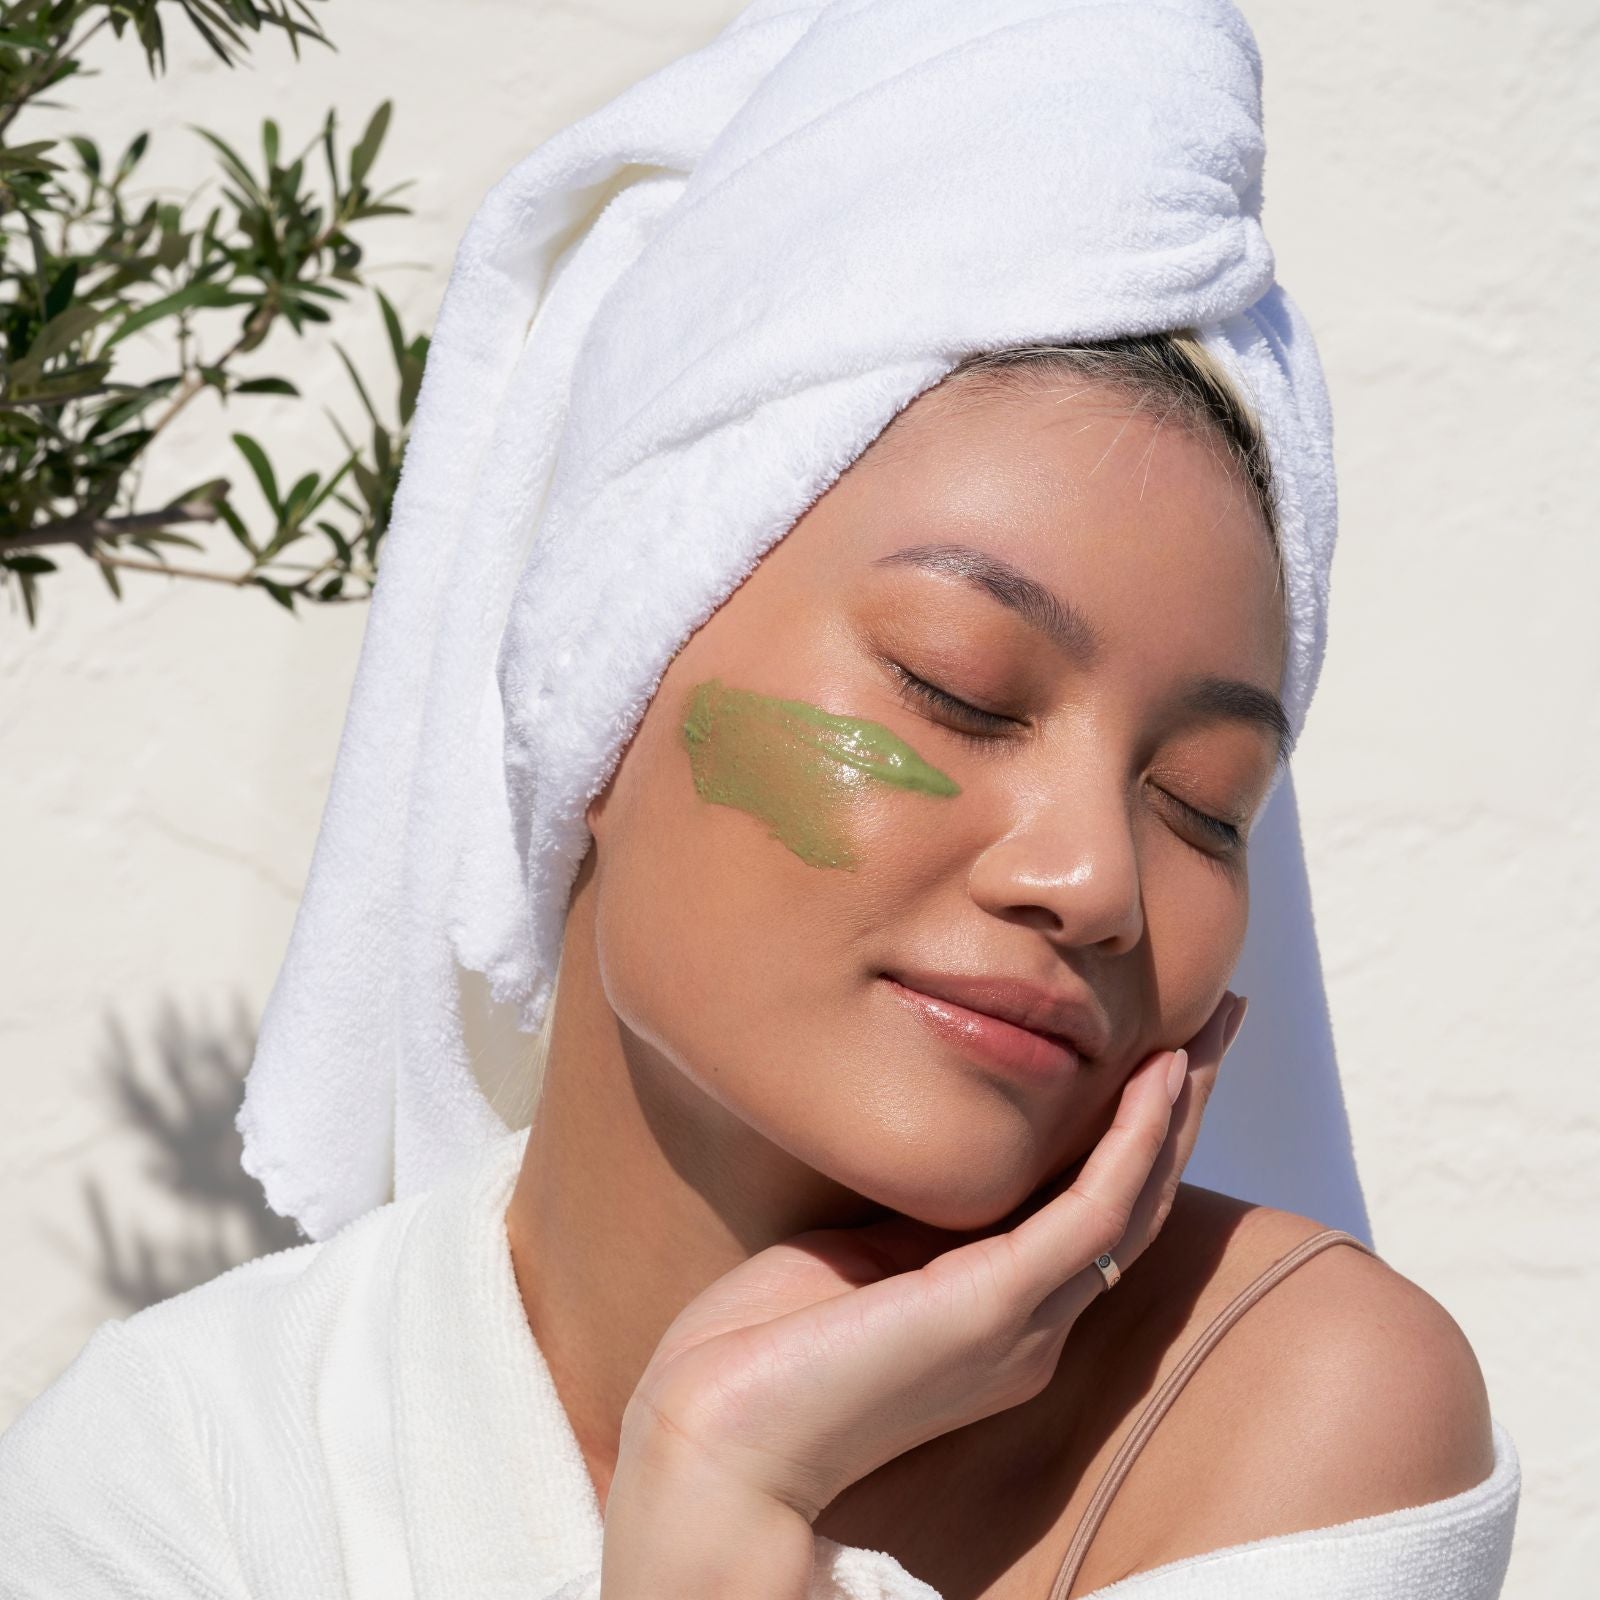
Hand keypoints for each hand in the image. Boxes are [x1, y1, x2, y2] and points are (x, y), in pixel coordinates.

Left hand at [615, 990, 1248, 1524]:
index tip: (1161, 1049)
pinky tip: (1155, 1081)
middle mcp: (1033, 1323)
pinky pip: (1094, 1213)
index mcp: (1000, 1314)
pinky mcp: (1001, 1306)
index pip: (1094, 1207)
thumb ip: (918, 1216)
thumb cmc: (763, 1351)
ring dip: (1178, 1111)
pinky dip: (1132, 1142)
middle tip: (1224, 1022)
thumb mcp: (859, 1256)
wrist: (715, 1439)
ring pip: (1135, 1201)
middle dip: (1183, 1107)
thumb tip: (943, 1143)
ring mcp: (1025, 1320)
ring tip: (1212, 1032)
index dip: (1136, 1129)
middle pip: (1137, 1199)